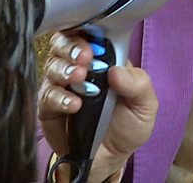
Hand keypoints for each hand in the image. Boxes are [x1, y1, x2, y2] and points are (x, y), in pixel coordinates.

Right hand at [38, 31, 157, 181]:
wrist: (110, 160)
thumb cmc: (127, 126)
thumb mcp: (145, 106)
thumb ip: (138, 85)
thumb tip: (116, 71)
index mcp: (105, 60)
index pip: (91, 34)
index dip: (89, 33)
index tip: (94, 44)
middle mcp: (80, 68)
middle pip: (64, 43)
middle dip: (71, 47)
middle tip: (84, 58)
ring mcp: (63, 85)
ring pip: (52, 65)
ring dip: (65, 69)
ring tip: (78, 78)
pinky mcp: (49, 107)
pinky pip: (47, 95)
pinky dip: (59, 97)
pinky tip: (74, 105)